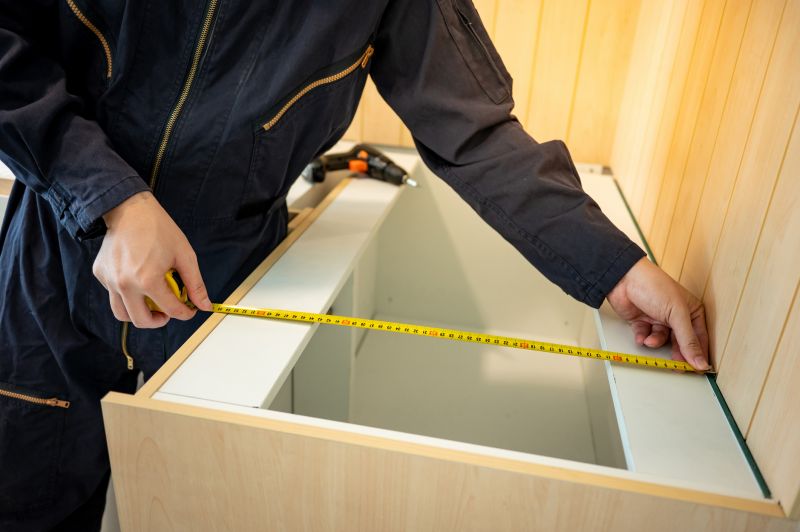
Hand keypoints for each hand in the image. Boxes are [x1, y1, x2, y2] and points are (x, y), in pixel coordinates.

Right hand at [93, 191, 212, 327]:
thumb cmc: (158, 229)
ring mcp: (109, 281)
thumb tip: (204, 305)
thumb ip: (195, 284)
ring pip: (122, 314)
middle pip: (141, 321)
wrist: (129, 210)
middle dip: (159, 321)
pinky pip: (113, 295)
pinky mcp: (100, 274)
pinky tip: (138, 281)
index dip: (185, 314)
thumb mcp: (184, 255)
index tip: (189, 310)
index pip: (171, 310)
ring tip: (152, 302)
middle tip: (168, 312)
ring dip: (139, 314)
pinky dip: (126, 296)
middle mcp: (125, 284)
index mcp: (147, 280)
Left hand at [606, 257, 709, 370]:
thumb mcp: (677, 314)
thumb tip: (700, 361)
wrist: (624, 278)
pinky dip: (643, 337)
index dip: (698, 354)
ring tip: (650, 340)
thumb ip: (688, 340)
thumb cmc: (655, 286)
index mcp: (692, 311)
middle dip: (676, 353)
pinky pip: (646, 336)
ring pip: (662, 341)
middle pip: (680, 343)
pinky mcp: (642, 322)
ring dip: (655, 342)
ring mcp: (659, 319)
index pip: (700, 338)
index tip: (697, 370)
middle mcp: (677, 316)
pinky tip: (641, 335)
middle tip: (674, 366)